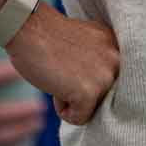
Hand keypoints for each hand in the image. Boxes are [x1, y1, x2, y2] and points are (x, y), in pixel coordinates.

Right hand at [6, 8, 119, 124]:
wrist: (28, 27)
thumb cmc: (48, 36)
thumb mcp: (86, 44)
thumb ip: (99, 62)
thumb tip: (100, 87)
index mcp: (117, 47)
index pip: (110, 82)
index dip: (87, 79)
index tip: (74, 67)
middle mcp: (117, 60)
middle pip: (102, 97)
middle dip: (80, 90)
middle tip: (63, 69)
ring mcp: (105, 76)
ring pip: (92, 109)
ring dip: (71, 99)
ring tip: (59, 75)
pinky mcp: (90, 92)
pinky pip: (79, 118)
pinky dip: (62, 109)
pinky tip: (55, 85)